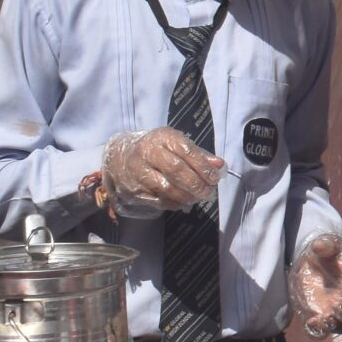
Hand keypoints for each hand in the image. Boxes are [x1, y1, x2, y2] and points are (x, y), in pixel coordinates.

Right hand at [98, 127, 223, 216]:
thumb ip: (199, 155)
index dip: (202, 166)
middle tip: (207, 192)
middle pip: (175, 170)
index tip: (214, 178)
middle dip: (195, 184)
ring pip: (166, 187)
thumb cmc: (158, 150)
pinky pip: (157, 200)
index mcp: (162, 137)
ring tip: (197, 198)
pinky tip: (183, 202)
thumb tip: (219, 165)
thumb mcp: (177, 145)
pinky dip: (174, 203)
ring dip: (186, 196)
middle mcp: (147, 151)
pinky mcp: (134, 188)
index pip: (186, 151)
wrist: (121, 158)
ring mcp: (138, 171)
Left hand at [288, 234, 341, 337]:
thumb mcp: (325, 247)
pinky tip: (311, 322)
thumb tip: (319, 246)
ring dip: (336, 324)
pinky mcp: (323, 319)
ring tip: (324, 318)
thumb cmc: (325, 257)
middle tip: (333, 306)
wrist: (312, 268)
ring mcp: (337, 312)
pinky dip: (319, 330)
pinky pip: (324, 331)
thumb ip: (326, 246)